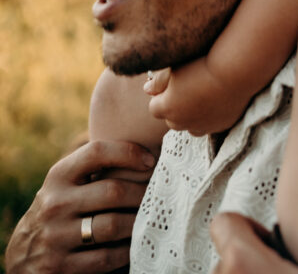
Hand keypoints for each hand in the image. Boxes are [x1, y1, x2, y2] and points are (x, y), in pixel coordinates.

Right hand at [5, 139, 155, 273]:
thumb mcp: (66, 182)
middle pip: (113, 192)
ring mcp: (56, 237)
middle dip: (142, 194)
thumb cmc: (60, 208)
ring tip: (150, 218)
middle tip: (158, 195)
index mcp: (58, 176)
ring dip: (137, 222)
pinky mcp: (61, 266)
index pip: (97, 151)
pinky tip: (135, 243)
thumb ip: (94, 166)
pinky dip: (126, 250)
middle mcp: (55, 204)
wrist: (24, 254)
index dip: (128, 152)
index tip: (150, 161)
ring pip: (112, 225)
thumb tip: (145, 151)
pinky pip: (106, 257)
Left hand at [145, 56, 245, 134]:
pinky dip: (211, 114)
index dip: (161, 95)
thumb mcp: (174, 68)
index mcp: (166, 108)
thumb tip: (147, 89)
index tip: (171, 83)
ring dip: (193, 113)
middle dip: (175, 107)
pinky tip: (217, 97)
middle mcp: (182, 123)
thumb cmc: (201, 63)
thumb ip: (157, 81)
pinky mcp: (221, 126)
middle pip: (172, 119)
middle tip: (187, 87)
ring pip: (192, 124)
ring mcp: (203, 127)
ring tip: (203, 92)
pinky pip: (211, 123)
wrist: (235, 70)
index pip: (155, 107)